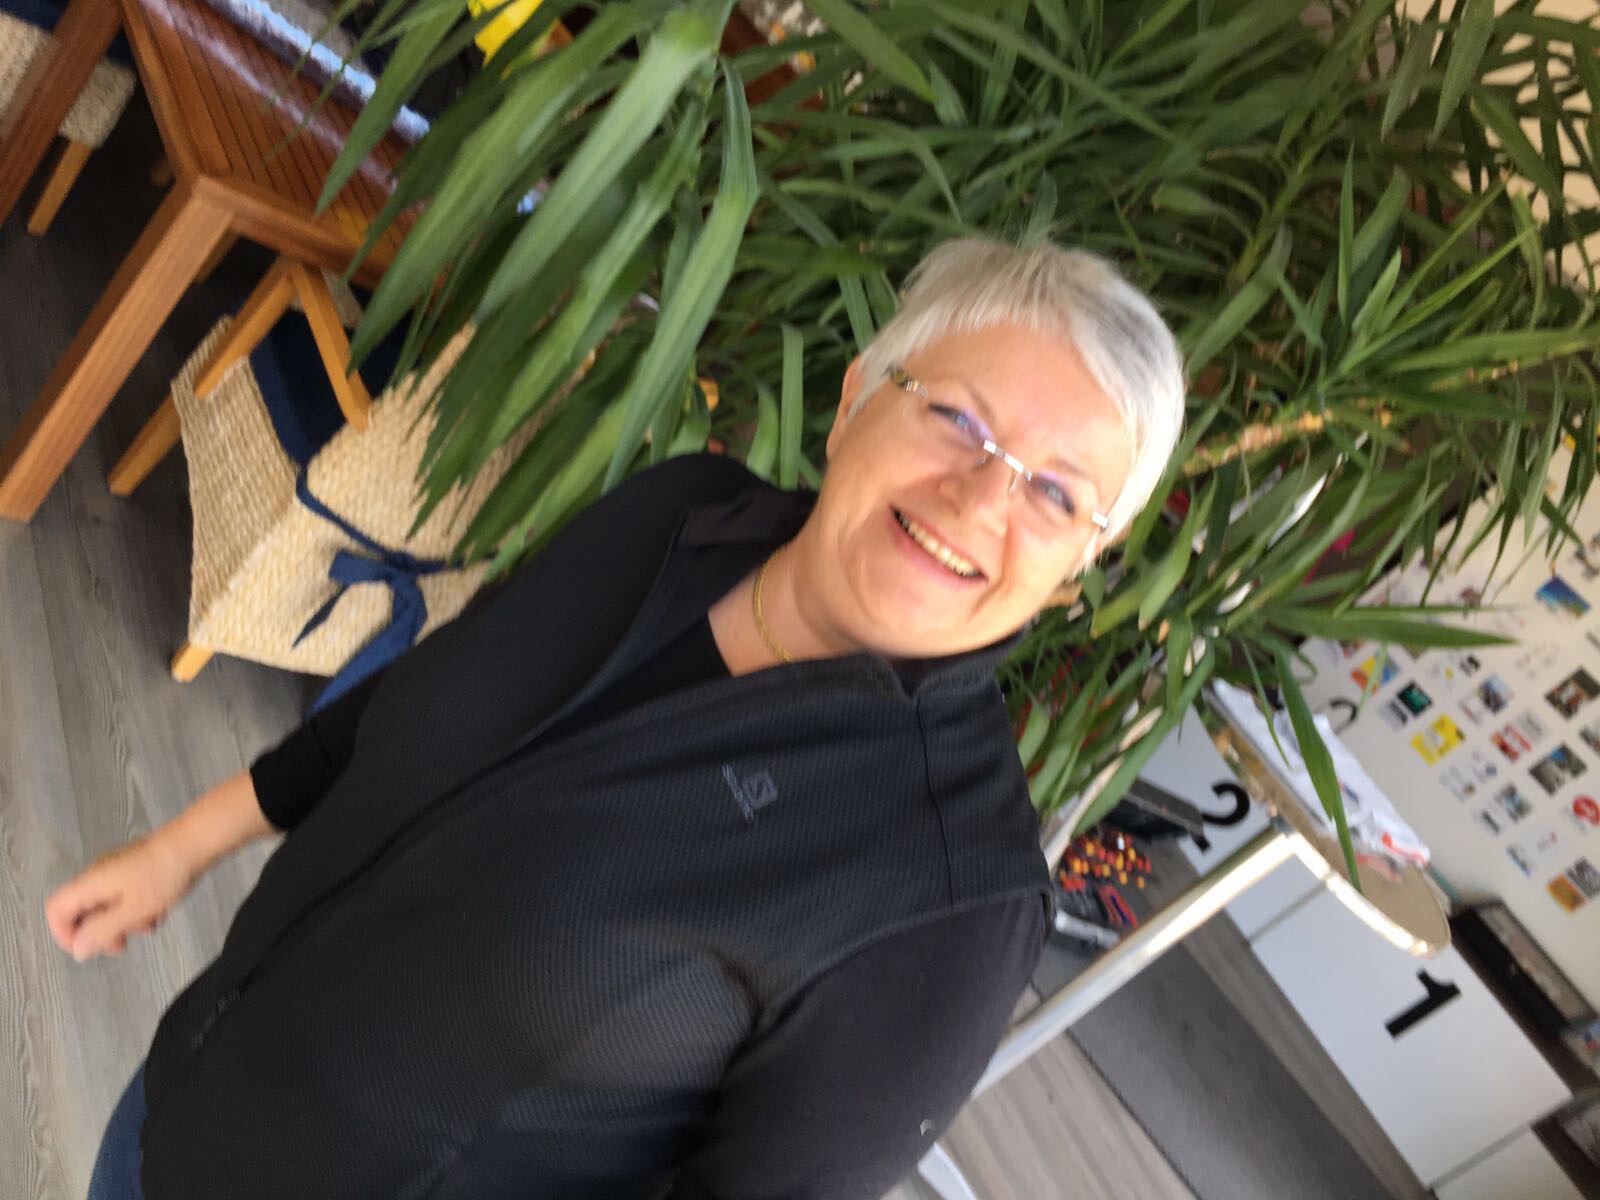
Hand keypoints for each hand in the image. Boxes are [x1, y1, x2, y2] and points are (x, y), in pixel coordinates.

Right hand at [45, 831, 195, 960]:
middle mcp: (98, 876)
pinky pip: (125, 897)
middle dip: (100, 933)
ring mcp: (117, 872)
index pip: (56, 910)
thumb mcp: (133, 910)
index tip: (88, 949)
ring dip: (123, 922)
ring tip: (148, 925)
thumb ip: (102, 931)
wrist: (195, 842)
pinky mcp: (135, 871)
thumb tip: (77, 950)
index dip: (64, 934)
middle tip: (122, 945)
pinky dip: (137, 909)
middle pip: (82, 911)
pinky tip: (157, 913)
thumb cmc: (163, 876)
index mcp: (90, 883)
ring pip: (107, 907)